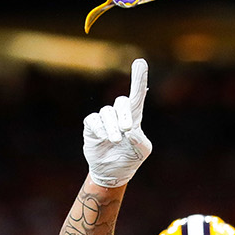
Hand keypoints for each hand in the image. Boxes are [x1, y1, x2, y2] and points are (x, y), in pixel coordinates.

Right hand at [84, 58, 151, 186]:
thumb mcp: (142, 151)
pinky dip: (99, 128)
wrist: (113, 172)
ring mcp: (104, 120)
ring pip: (107, 114)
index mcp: (134, 117)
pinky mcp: (91, 127)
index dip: (138, 78)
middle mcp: (119, 115)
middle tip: (128, 129)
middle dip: (124, 114)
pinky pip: (93, 120)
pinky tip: (104, 137)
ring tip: (115, 140)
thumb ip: (140, 141)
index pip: (137, 95)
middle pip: (121, 102)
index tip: (140, 62)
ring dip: (112, 127)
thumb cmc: (130, 158)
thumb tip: (129, 132)